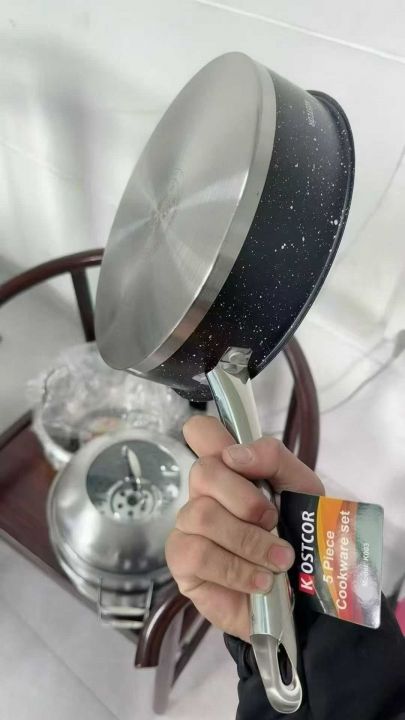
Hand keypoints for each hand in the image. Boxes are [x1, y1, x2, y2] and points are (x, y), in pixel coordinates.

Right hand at [165, 416, 323, 641]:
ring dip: (248, 541)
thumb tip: (233, 455)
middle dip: (246, 500)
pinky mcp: (183, 565)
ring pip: (202, 515)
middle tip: (274, 522)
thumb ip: (273, 458)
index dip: (210, 436)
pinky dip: (236, 568)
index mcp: (231, 468)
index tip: (236, 460)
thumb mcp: (302, 489)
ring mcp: (189, 528)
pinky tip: (259, 582)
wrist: (306, 599)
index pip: (201, 433)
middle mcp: (204, 493)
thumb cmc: (301, 537)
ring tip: (278, 562)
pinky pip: (197, 554)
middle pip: (203, 471)